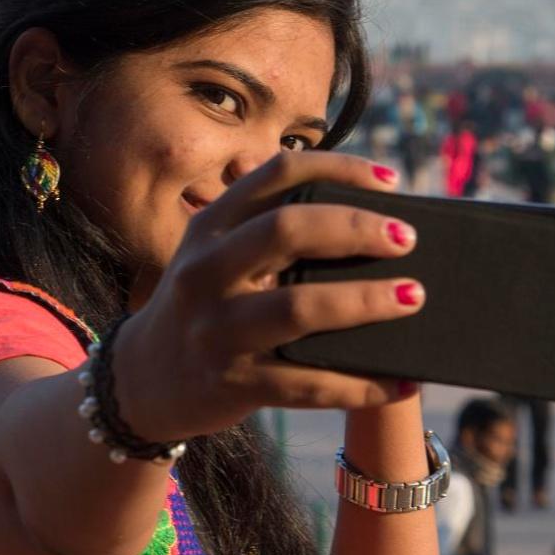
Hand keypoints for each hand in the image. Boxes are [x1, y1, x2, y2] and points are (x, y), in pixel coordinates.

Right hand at [109, 151, 422, 443]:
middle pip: (288, 230)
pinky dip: (362, 385)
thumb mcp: (215, 255)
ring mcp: (216, 329)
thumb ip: (268, 232)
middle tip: (408, 238)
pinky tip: (402, 382)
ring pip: (299, 307)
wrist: (142, 379)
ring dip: (365, 301)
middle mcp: (207, 270)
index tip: (393, 180)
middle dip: (357, 228)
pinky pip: (307, 384)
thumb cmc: (204, 304)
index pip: (279, 174)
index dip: (341, 169)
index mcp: (210, 225)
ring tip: (412, 297)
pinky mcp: (232, 384)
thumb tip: (369, 221)